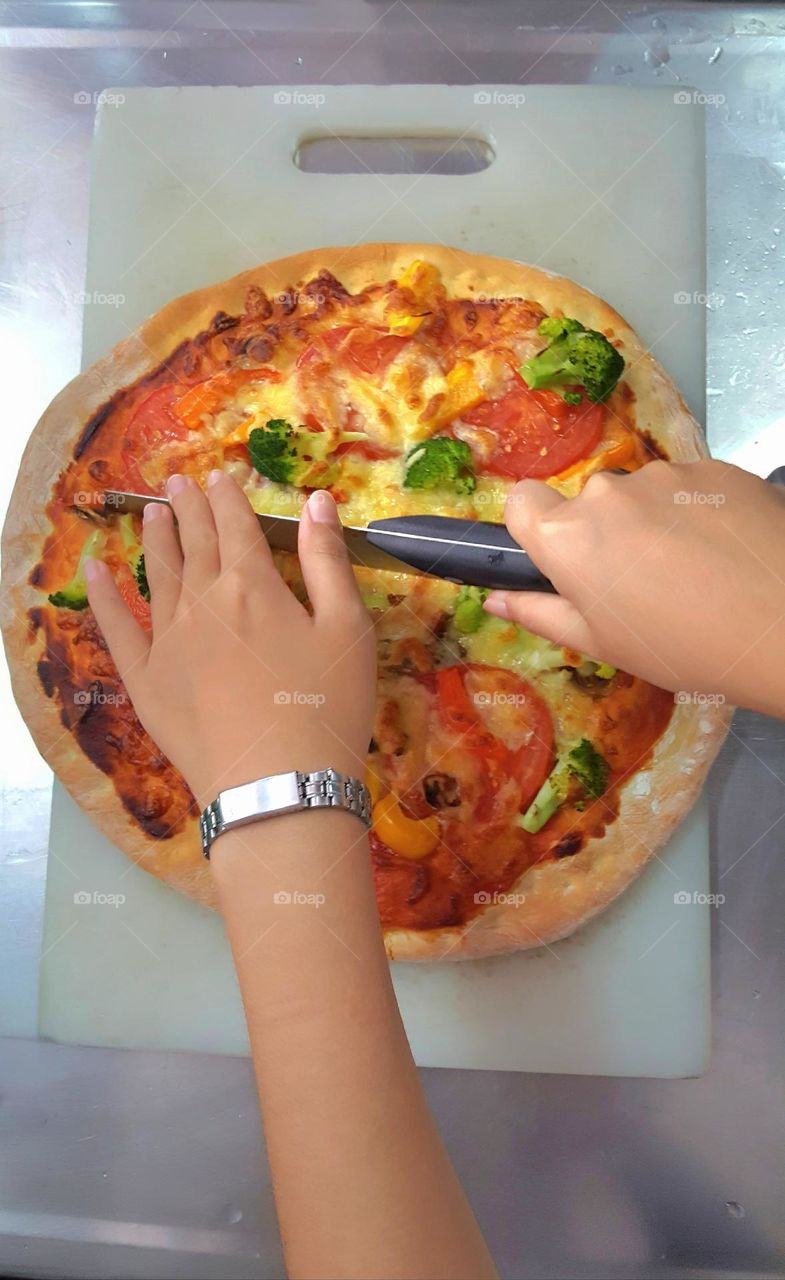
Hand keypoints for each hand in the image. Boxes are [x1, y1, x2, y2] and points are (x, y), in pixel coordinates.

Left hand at [85, 474, 375, 809]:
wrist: (277, 786)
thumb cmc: (327, 709)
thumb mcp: (348, 631)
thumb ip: (328, 562)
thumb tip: (316, 500)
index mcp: (254, 585)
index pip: (237, 526)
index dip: (228, 498)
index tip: (218, 476)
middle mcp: (203, 600)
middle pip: (194, 542)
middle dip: (189, 508)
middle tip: (178, 482)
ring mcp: (168, 639)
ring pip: (158, 574)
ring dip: (155, 539)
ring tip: (151, 514)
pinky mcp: (145, 678)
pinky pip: (117, 627)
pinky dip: (104, 596)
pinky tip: (95, 571)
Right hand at [485, 459, 784, 716]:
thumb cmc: (683, 647)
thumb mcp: (603, 645)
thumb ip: (542, 614)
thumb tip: (498, 597)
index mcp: (568, 537)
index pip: (521, 501)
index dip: (536, 528)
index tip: (564, 558)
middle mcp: (608, 492)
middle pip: (590, 504)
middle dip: (607, 535)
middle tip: (643, 585)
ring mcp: (665, 474)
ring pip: (644, 495)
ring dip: (655, 524)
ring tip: (696, 573)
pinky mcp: (716, 467)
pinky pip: (689, 488)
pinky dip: (699, 514)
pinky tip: (727, 553)